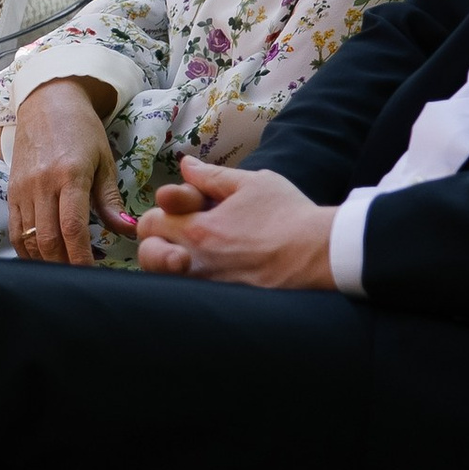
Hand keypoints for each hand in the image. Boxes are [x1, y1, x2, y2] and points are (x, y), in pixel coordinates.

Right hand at [7, 79, 130, 264]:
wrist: (46, 102)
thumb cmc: (82, 130)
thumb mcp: (104, 161)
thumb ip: (111, 200)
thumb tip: (127, 230)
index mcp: (70, 175)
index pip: (72, 227)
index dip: (80, 257)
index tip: (92, 276)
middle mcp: (42, 184)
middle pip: (47, 239)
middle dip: (64, 266)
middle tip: (80, 281)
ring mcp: (22, 189)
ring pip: (28, 239)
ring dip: (45, 262)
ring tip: (63, 274)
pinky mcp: (11, 191)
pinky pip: (15, 230)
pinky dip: (26, 251)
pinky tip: (41, 260)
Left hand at [134, 158, 334, 289]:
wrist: (320, 254)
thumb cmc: (289, 215)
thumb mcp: (252, 183)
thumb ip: (212, 176)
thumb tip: (185, 165)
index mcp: (198, 230)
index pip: (150, 222)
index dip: (163, 213)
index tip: (183, 208)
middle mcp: (196, 262)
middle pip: (148, 256)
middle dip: (156, 242)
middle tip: (178, 235)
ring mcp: (208, 287)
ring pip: (164, 280)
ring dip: (168, 265)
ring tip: (190, 255)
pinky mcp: (224, 303)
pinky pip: (189, 296)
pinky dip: (190, 283)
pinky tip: (212, 270)